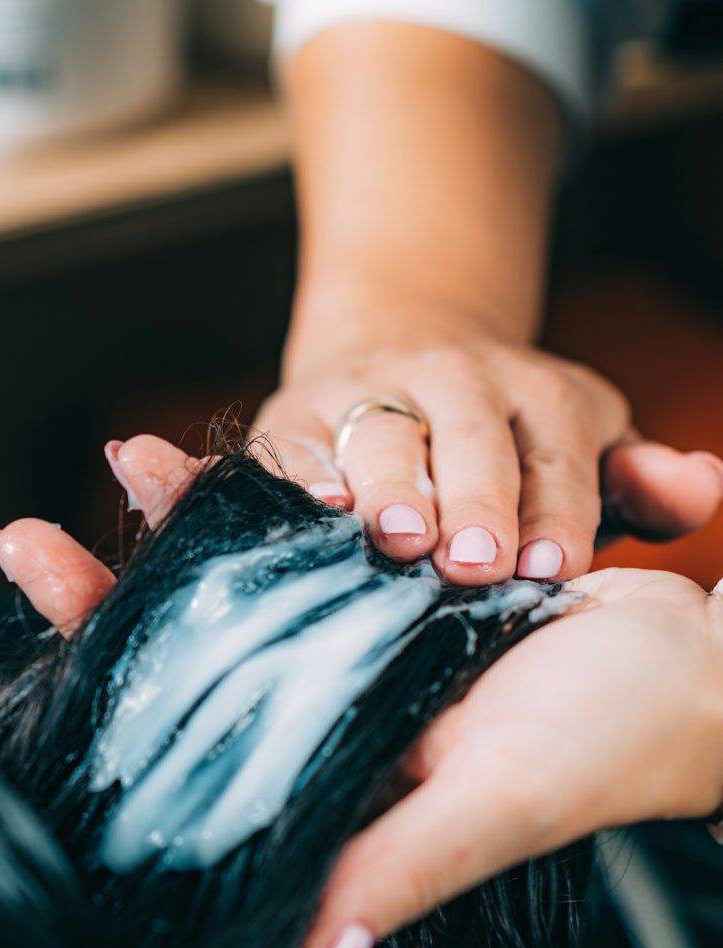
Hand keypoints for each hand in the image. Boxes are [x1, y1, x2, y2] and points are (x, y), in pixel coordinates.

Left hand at [0, 436, 722, 947]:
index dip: (111, 677)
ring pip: (255, 589)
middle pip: (200, 661)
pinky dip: (279, 501)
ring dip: (192, 523)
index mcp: (334, 785)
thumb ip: (400, 870)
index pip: (191, 741)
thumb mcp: (497, 803)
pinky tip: (237, 457)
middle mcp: (334, 725)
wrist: (694, 670)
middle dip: (119, 594)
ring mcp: (365, 655)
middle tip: (27, 536)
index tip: (39, 596)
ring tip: (124, 454)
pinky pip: (322, 545)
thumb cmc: (609, 746)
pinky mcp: (403, 599)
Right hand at [253, 299, 722, 581]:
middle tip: (477, 563)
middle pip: (472, 439)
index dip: (557, 511)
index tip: (553, 570)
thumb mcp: (587, 448)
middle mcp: (458, 383)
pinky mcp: (298, 412)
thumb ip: (643, 482)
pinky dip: (301, 475)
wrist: (400, 348)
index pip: (557, 456)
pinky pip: (295, 444)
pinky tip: (315, 508)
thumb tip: (703, 489)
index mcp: (542, 396)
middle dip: (476, 500)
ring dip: (390, 486)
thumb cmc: (511, 442)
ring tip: (398, 537)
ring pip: (382, 436)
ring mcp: (373, 392)